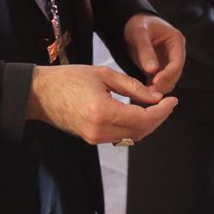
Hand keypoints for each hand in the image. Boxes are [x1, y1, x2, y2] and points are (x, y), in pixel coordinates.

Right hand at [24, 64, 177, 144]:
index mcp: (103, 112)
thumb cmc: (69, 78)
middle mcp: (99, 130)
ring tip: (155, 106)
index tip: (173, 100)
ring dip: (147, 123)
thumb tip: (156, 97)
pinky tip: (138, 112)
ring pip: (131, 136)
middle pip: (140, 131)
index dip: (162, 111)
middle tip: (167, 103)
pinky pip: (119, 136)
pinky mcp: (91, 139)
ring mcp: (94, 138)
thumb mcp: (103, 74)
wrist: (40, 94)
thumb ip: (132, 86)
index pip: (143, 118)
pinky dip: (133, 126)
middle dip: (158, 118)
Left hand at [123, 13, 184, 93]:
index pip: (177, 62)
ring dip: (157, 89)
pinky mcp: (159, 70)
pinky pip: (157, 83)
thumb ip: (146, 50)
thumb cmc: (138, 24)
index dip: (168, 74)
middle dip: (163, 84)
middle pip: (174, 74)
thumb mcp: (140, 33)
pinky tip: (141, 94)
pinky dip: (150, 89)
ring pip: (167, 81)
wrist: (130, 25)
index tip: (156, 82)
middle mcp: (175, 54)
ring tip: (144, 95)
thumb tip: (152, 70)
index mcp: (176, 41)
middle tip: (149, 93)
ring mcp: (167, 63)